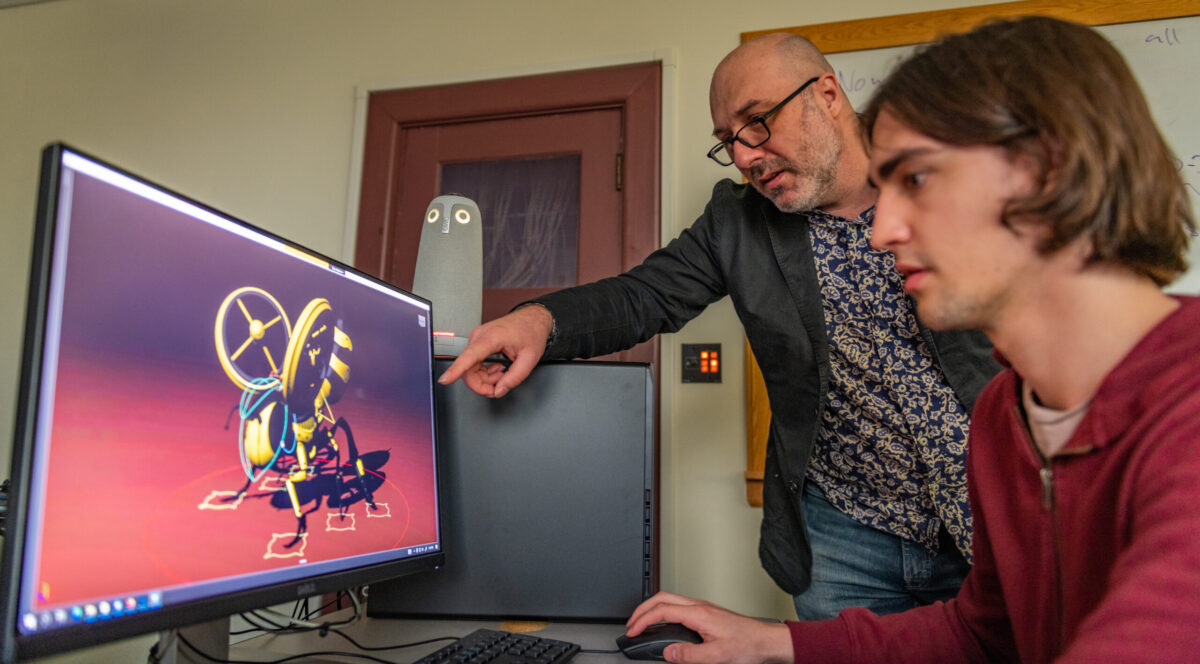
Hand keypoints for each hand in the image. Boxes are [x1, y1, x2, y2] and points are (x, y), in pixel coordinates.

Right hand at [437, 304, 554, 397]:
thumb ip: (514, 378)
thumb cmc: (531, 332)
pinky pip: (474, 365)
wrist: (532, 319)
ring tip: (503, 374)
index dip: (456, 370)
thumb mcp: (529, 359)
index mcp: (492, 337)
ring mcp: (476, 340)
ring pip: (470, 369)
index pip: (469, 356)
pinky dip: (485, 372)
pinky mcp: (477, 344)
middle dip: (482, 384)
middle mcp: (479, 337)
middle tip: (499, 387)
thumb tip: (499, 390)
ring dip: (485, 379)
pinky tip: (498, 369)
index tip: (445, 379)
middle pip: (468, 369)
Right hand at [625, 591, 791, 663]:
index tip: (632, 631)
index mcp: (699, 613)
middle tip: (631, 624)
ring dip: (652, 609)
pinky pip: (678, 605)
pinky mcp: (706, 612)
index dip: (643, 620)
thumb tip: (667, 652)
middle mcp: (699, 606)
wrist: (765, 641)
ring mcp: (703, 607)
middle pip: (661, 597)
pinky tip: (663, 624)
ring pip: (669, 599)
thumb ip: (689, 655)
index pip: (662, 611)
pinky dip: (663, 612)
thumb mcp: (716, 656)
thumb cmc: (747, 645)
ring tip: (642, 624)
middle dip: (642, 609)